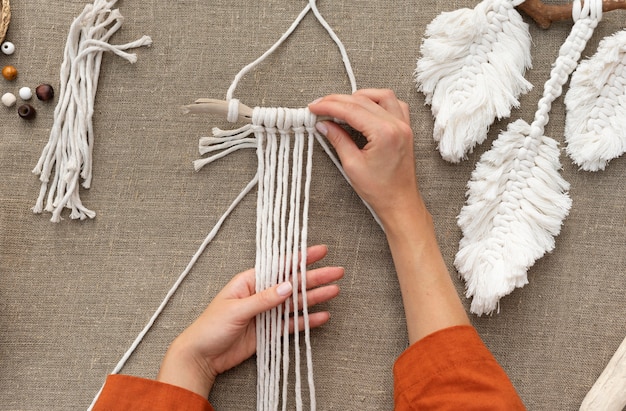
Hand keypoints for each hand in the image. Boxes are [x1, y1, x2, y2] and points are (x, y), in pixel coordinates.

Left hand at [156, 244, 342, 397]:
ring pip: (296, 303)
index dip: (301, 258)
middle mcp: (260, 295)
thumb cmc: (210, 327)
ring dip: (315, 297)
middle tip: (337, 272)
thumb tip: (288, 286)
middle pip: (293, 283)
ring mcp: (266, 314)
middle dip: (315, 277)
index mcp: (249, 282)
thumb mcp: (236, 309)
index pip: (279, 266)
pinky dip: (307, 321)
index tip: (320, 251)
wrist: (201, 356)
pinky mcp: (269, 332)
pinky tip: (322, 316)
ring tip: (335, 291)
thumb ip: (264, 298)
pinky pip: (292, 324)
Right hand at [308, 89, 423, 226]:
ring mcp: (404, 126)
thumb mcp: (352, 165)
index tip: (314, 107)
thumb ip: (338, 140)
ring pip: (382, 96)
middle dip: (338, 100)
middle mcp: (397, 125)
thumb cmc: (380, 190)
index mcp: (384, 133)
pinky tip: (366, 107)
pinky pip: (395, 104)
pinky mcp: (406, 129)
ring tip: (342, 104)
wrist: (400, 202)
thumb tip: (324, 124)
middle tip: (320, 105)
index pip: (351, 110)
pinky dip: (379, 101)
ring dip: (360, 96)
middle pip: (363, 100)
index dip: (328, 106)